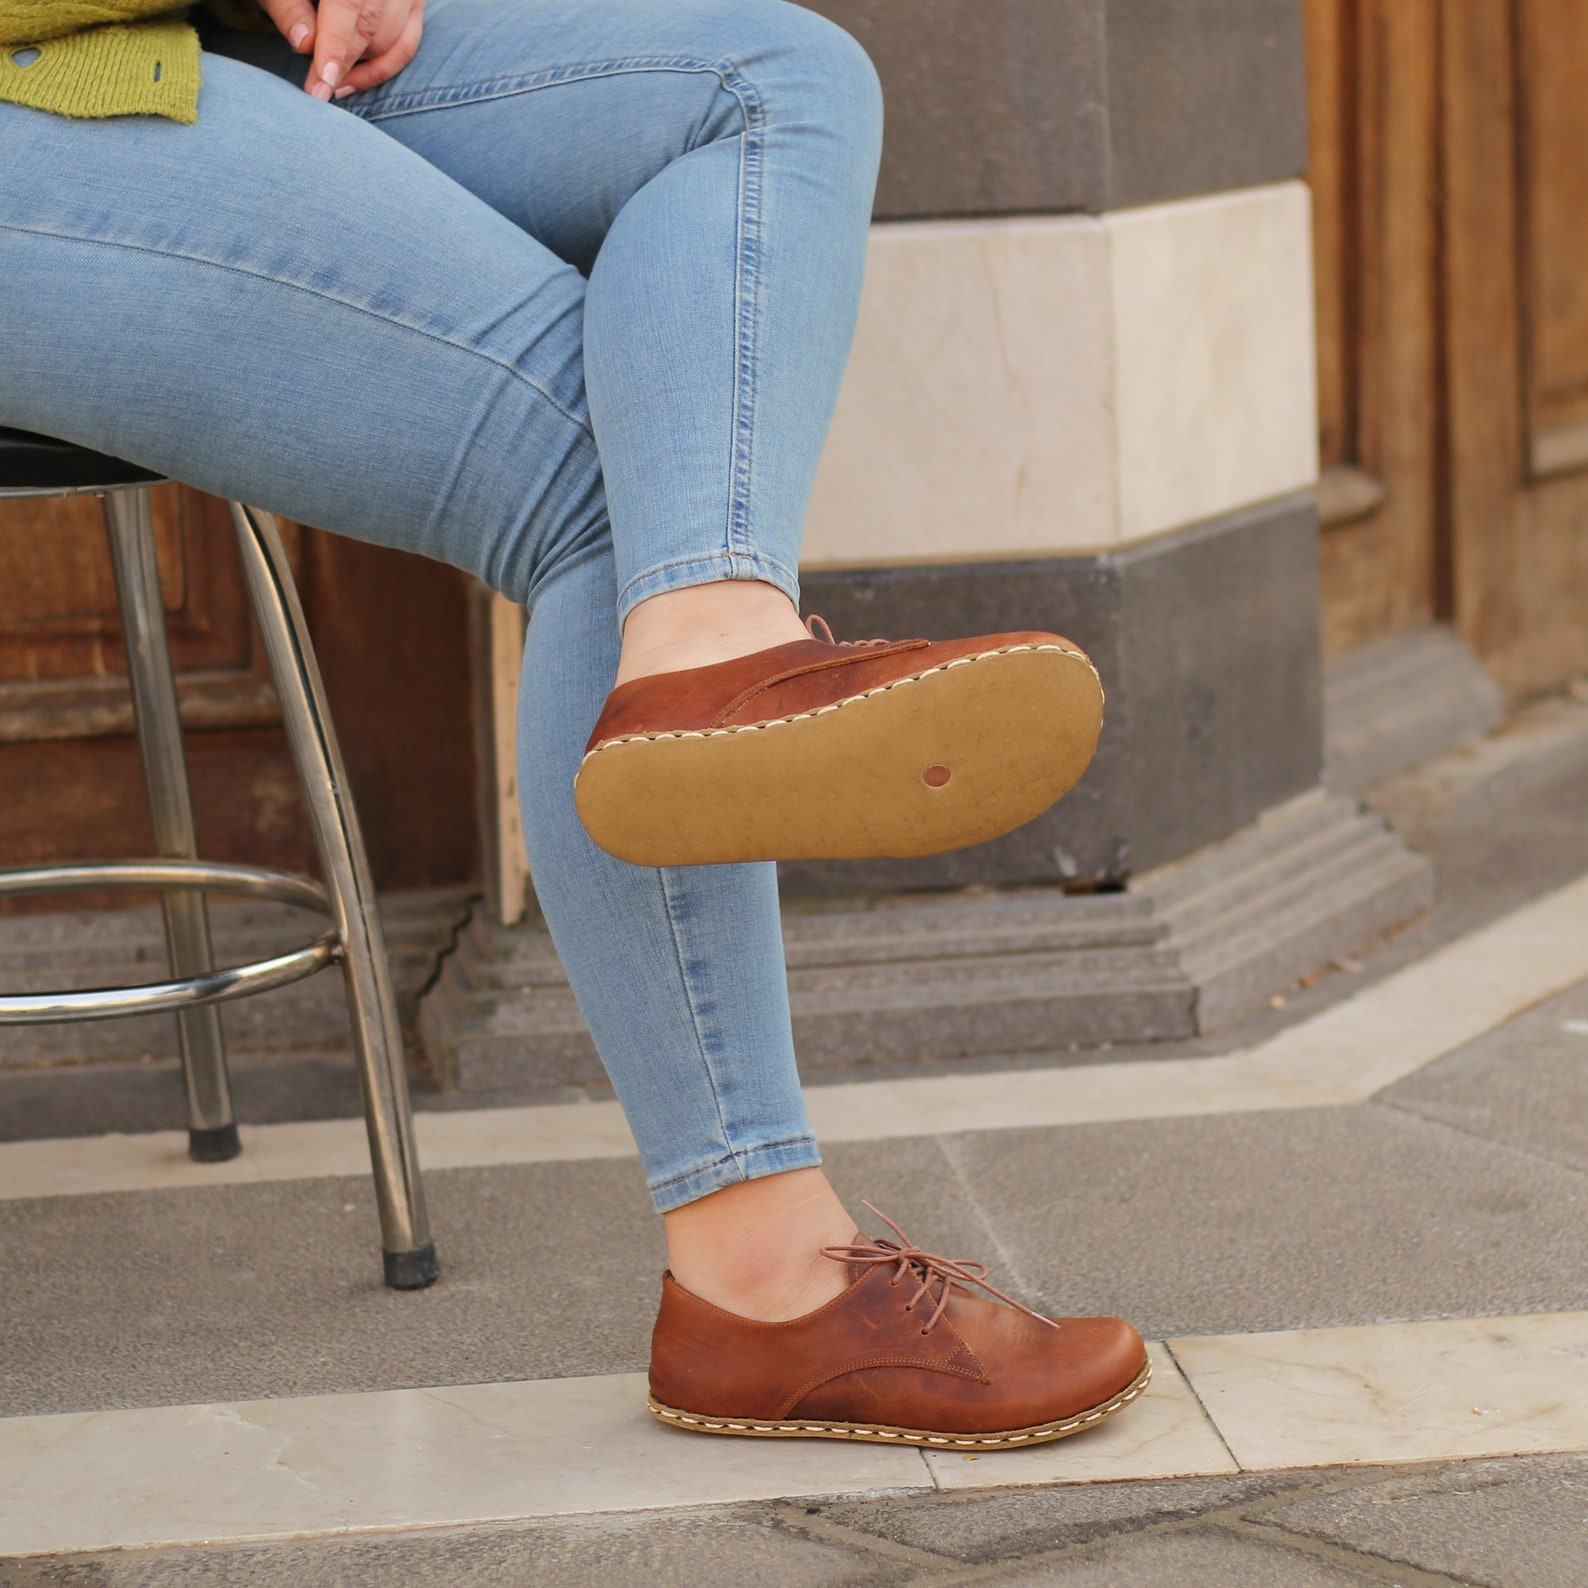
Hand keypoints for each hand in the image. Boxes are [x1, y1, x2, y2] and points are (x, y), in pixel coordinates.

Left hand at [258, 0, 423, 98]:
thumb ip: (289, 8)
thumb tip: (305, 45)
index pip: (348, 5)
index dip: (336, 46)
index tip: (323, 82)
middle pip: (372, 27)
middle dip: (345, 63)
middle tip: (318, 89)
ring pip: (391, 40)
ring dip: (360, 66)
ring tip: (329, 81)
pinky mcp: (412, 4)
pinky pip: (406, 45)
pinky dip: (382, 67)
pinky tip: (351, 81)